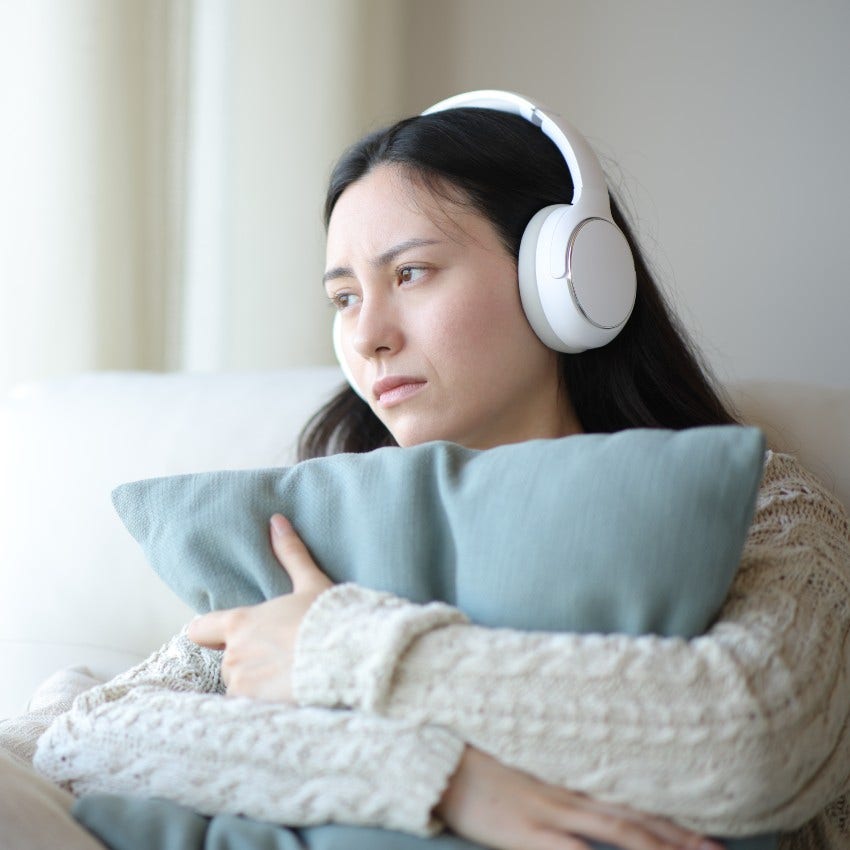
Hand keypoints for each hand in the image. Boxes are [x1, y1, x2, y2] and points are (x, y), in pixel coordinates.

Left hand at [187, 514, 332, 702]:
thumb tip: (276, 521)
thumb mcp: (311, 583)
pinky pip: (250, 706)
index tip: (220, 635)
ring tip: (288, 675)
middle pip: (229, 659)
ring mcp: (242, 683)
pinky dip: (264, 702)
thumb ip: (290, 554)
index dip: (209, 632)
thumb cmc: (328, 619)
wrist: (347, 658)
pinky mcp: (254, 706)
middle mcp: (234, 653)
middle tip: (282, 655)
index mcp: (241, 622)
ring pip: (241, 684)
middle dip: (250, 659)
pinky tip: (288, 693)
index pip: (200, 629)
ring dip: (257, 683)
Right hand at [436, 746, 722, 849]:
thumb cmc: (479, 758)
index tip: (707, 834)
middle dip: (680, 840)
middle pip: (636, 819)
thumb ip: (558, 773)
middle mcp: (570, 793)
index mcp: (569, 774)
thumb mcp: (524, 760)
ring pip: (617, 835)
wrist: (440, 758)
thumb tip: (589, 788)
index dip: (670, 818)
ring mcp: (549, 813)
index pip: (631, 798)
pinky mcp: (526, 834)